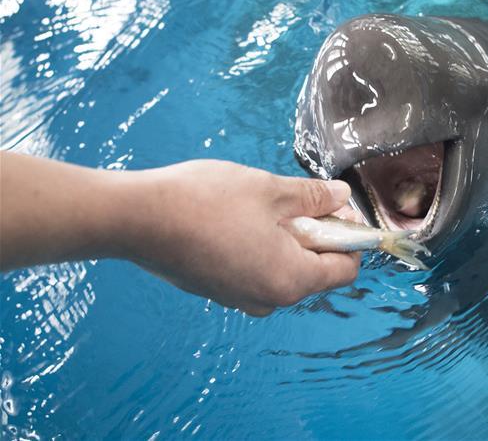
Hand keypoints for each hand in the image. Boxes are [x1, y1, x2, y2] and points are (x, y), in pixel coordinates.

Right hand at [120, 160, 360, 315]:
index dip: (348, 235)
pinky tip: (237, 218)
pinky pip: (255, 270)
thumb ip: (313, 197)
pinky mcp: (217, 290)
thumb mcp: (271, 191)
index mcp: (291, 281)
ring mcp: (240, 298)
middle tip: (295, 198)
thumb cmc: (206, 202)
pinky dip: (259, 246)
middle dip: (315, 233)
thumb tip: (341, 198)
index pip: (345, 268)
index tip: (334, 206)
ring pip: (283, 268)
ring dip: (285, 237)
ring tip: (261, 205)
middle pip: (315, 269)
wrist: (136, 218)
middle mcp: (268, 300)